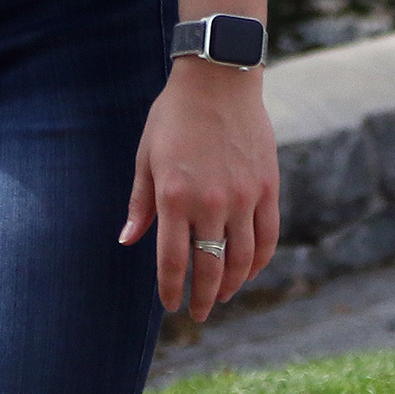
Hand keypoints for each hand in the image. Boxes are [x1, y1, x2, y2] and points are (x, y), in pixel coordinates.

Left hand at [120, 61, 279, 319]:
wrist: (218, 80)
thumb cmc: (174, 116)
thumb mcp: (146, 157)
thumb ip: (140, 203)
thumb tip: (127, 241)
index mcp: (173, 197)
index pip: (172, 261)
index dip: (171, 290)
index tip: (171, 305)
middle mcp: (209, 203)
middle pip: (209, 268)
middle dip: (203, 298)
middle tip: (199, 313)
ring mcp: (242, 197)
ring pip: (242, 259)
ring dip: (232, 284)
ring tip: (222, 295)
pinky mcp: (267, 188)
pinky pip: (267, 236)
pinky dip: (259, 261)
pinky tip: (248, 271)